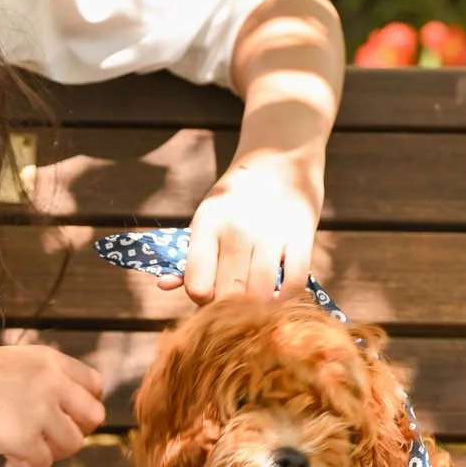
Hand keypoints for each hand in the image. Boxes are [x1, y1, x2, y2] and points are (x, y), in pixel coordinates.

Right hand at [0, 345, 104, 466]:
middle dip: (73, 430)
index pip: (94, 385)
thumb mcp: (7, 363)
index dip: (82, 405)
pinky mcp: (24, 438)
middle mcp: (51, 381)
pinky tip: (5, 451)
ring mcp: (40, 410)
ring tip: (21, 444)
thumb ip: (39, 379)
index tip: (64, 416)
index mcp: (48, 359)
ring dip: (50, 450)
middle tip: (46, 436)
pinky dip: (26, 463)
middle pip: (93, 416)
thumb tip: (61, 409)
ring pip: (73, 443)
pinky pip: (43, 462)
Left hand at [156, 149, 322, 304]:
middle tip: (235, 309)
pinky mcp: (302, 233)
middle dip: (230, 310)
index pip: (197, 284)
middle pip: (229, 294)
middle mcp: (236, 227)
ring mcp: (271, 230)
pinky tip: (278, 296)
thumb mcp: (207, 218)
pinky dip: (286, 298)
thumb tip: (163, 286)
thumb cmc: (235, 199)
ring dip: (258, 308)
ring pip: (261, 291)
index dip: (202, 301)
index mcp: (207, 223)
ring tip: (255, 306)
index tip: (209, 298)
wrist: (279, 156)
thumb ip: (188, 256)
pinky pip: (294, 281)